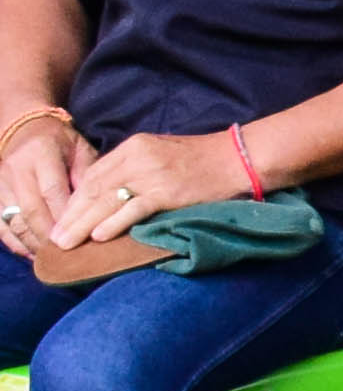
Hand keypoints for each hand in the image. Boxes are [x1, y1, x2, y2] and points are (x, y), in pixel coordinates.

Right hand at [0, 114, 91, 257]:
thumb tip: (95, 208)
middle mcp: (17, 169)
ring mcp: (1, 182)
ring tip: (51, 258)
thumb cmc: (61, 142)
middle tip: (67, 254)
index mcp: (41, 154)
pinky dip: (14, 241)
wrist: (25, 129)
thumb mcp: (80, 149)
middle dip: (49, 235)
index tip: (80, 236)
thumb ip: (87, 176)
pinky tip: (30, 253)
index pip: (53, 191)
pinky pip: (0, 223)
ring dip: (32, 242)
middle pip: (32, 209)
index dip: (65, 217)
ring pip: (14, 219)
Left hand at [45, 125, 246, 248]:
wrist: (241, 157)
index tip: (63, 219)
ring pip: (106, 200)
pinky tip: (98, 236)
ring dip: (82, 224)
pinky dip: (113, 223)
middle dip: (71, 215)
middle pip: (93, 188)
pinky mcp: (167, 191)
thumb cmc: (206, 159)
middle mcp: (137, 157)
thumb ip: (137, 167)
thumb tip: (113, 194)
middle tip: (54, 238)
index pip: (94, 174)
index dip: (74, 199)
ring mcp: (152, 174)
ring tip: (66, 243)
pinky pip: (132, 208)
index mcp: (134, 146)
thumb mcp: (164, 153)